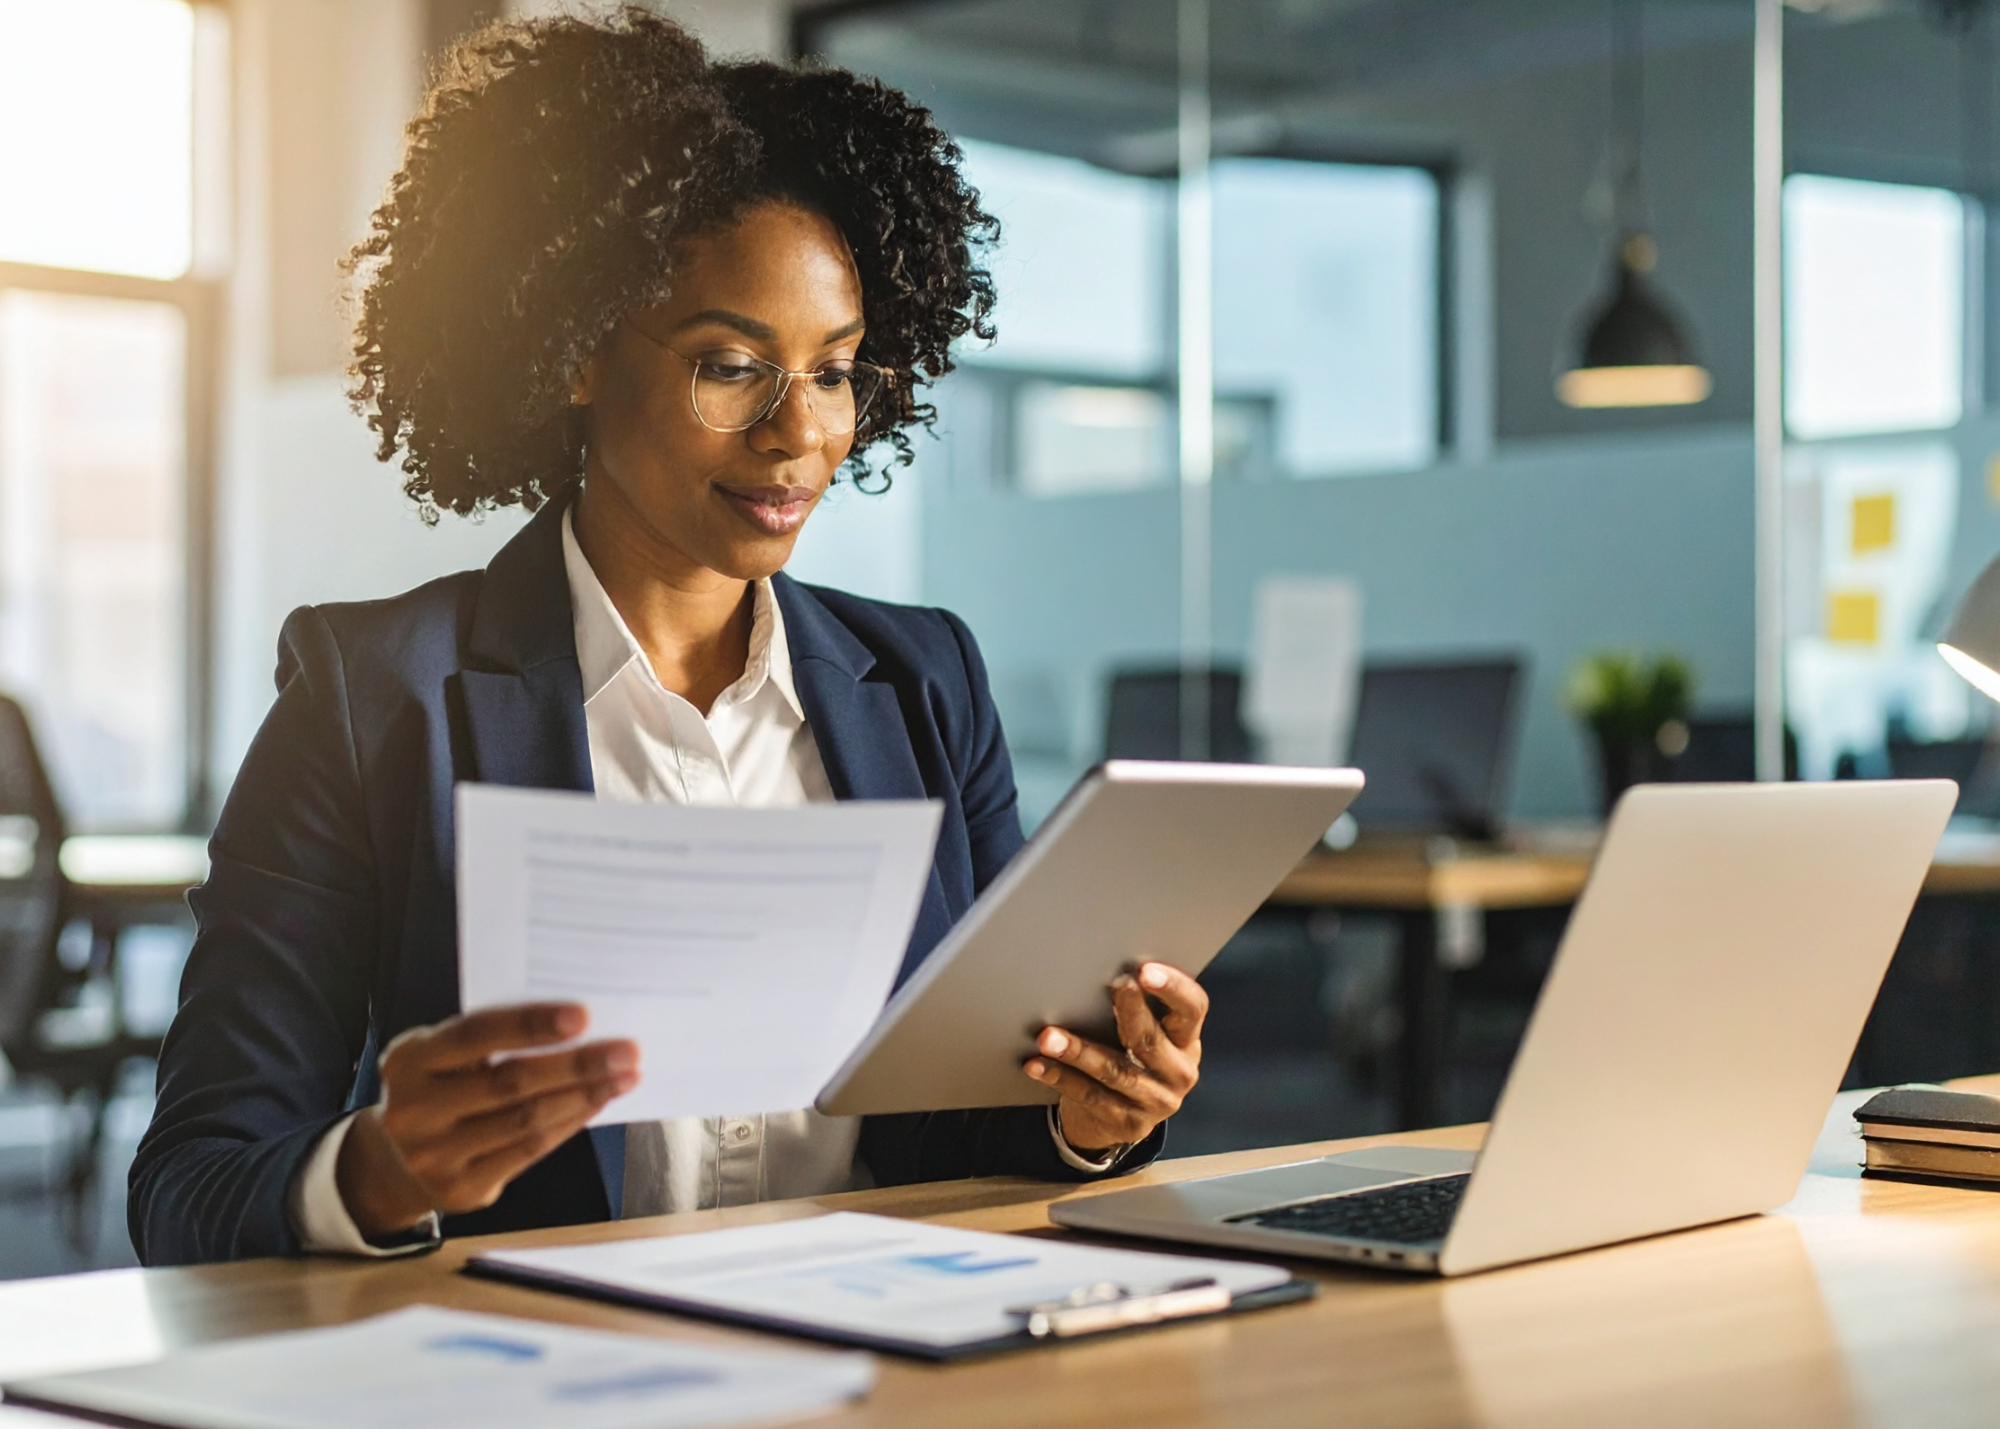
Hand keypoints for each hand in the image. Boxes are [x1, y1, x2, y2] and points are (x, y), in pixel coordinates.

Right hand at [336, 1003, 638, 1237]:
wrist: (393, 1161)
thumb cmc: (440, 1087)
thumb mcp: (445, 1055)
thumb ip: (493, 1039)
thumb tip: (578, 1026)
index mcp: (410, 1060)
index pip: (476, 1034)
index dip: (530, 1025)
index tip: (583, 1015)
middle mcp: (416, 1109)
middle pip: (509, 1082)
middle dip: (576, 1064)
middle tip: (627, 1050)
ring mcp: (435, 1155)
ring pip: (525, 1121)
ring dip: (584, 1096)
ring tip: (625, 1076)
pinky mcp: (461, 1189)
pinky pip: (529, 1152)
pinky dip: (570, 1123)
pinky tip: (597, 1102)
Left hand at [1023, 962, 1206, 1155]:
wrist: (1125, 1120)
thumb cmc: (1133, 1057)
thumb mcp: (1152, 1034)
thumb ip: (1141, 1007)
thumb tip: (1101, 964)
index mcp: (1186, 1040)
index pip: (1193, 1009)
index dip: (1174, 989)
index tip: (1146, 970)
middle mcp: (1178, 1071)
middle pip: (1151, 1039)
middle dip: (1129, 1010)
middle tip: (1111, 985)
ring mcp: (1154, 1101)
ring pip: (1114, 1070)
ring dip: (1078, 1051)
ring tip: (1049, 1036)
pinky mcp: (1125, 1122)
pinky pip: (1088, 1095)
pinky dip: (1059, 1077)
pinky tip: (1036, 1064)